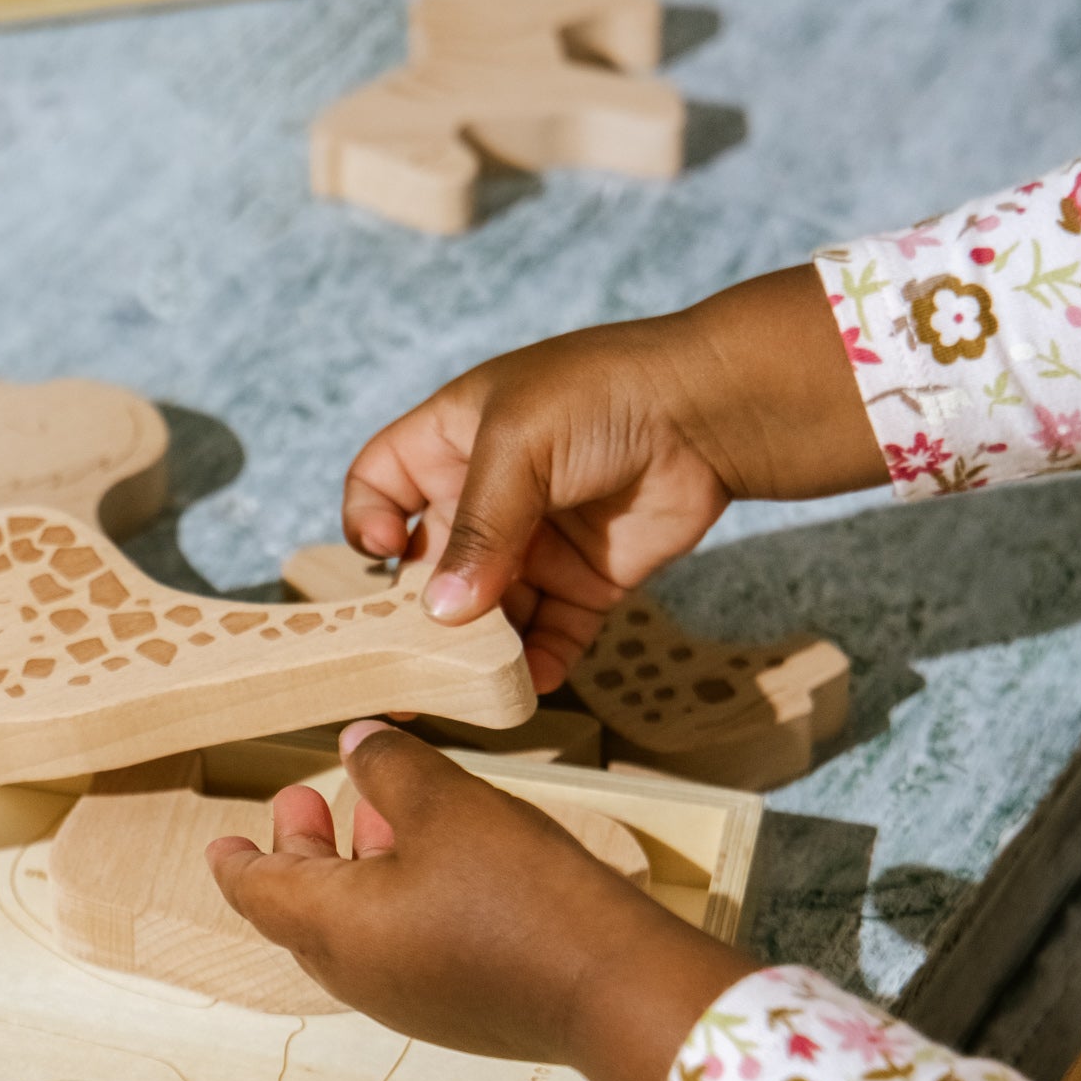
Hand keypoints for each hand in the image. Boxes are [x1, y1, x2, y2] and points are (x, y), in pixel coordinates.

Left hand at [206, 722, 746, 1080]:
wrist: (610, 990)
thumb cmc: (521, 895)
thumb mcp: (446, 804)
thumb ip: (390, 767)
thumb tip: (358, 744)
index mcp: (334, 928)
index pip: (258, 894)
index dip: (236, 862)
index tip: (220, 843)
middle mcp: (360, 974)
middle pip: (304, 911)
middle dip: (302, 851)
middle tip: (304, 802)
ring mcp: (409, 1000)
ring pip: (357, 929)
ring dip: (357, 870)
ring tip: (382, 815)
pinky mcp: (458, 1011)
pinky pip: (403, 950)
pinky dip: (398, 901)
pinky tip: (442, 862)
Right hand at [342, 265, 885, 691]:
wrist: (711, 411)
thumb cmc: (604, 394)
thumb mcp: (520, 445)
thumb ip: (478, 529)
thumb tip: (442, 613)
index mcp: (452, 442)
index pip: (380, 483)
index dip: (369, 520)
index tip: (385, 551)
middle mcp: (485, 497)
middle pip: (428, 567)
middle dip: (416, 616)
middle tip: (402, 667)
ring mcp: (534, 544)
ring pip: (486, 613)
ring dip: (476, 650)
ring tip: (467, 686)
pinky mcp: (582, 582)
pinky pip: (547, 635)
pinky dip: (537, 664)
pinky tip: (530, 684)